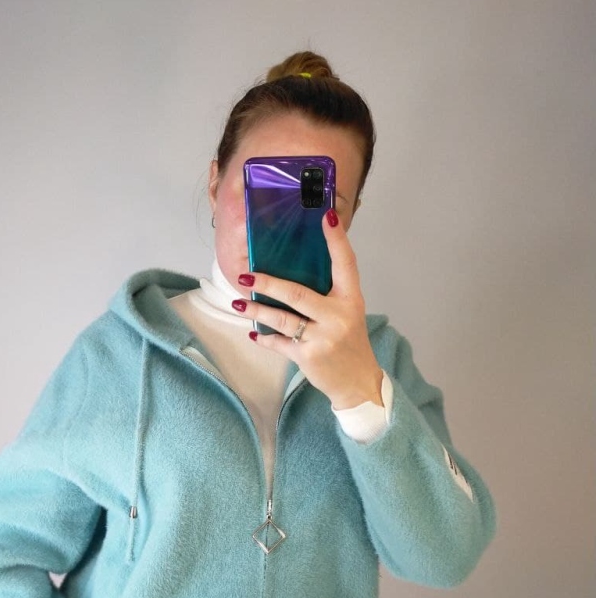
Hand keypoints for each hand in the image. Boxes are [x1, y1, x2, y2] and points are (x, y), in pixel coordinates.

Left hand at [235, 210, 383, 409]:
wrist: (357, 382)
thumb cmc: (348, 342)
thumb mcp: (347, 313)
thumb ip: (328, 294)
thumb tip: (293, 269)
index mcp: (351, 299)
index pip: (345, 263)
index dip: (337, 239)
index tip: (327, 216)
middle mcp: (338, 315)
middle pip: (297, 293)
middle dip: (268, 283)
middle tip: (245, 274)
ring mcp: (322, 337)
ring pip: (282, 319)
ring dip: (256, 310)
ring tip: (239, 302)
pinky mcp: (308, 356)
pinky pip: (279, 342)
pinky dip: (264, 338)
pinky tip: (254, 333)